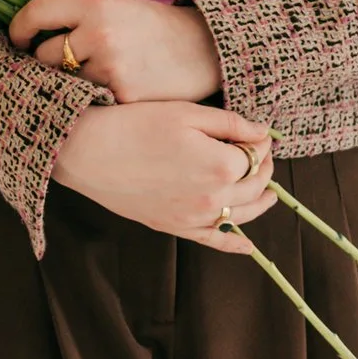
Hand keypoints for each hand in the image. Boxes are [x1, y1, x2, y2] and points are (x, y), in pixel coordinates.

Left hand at [9, 0, 221, 103]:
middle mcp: (99, 32)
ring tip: (92, 77)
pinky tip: (110, 92)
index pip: (35, 14)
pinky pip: (89, 100)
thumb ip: (77, 17)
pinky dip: (94, 99)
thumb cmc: (154, 28)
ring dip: (70, 83)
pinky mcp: (122, 94)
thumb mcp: (117, 6)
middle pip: (44, 55)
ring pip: (64, 82)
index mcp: (95, 2)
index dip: (18, 30)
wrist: (205, 49)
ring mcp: (110, 66)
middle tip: (61, 64)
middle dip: (47, 62)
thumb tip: (29, 37)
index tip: (17, 40)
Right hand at [48, 100, 276, 251]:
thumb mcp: (186, 112)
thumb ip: (231, 123)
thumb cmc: (134, 125)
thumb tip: (263, 133)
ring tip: (269, 193)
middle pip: (254, 185)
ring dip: (260, 202)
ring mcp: (194, 217)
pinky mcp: (174, 227)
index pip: (256, 155)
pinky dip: (234, 244)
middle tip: (262, 154)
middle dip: (264, 168)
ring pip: (242, 214)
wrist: (88, 152)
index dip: (261, 142)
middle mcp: (213, 197)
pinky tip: (247, 246)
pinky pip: (213, 241)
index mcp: (221, 165)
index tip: (259, 133)